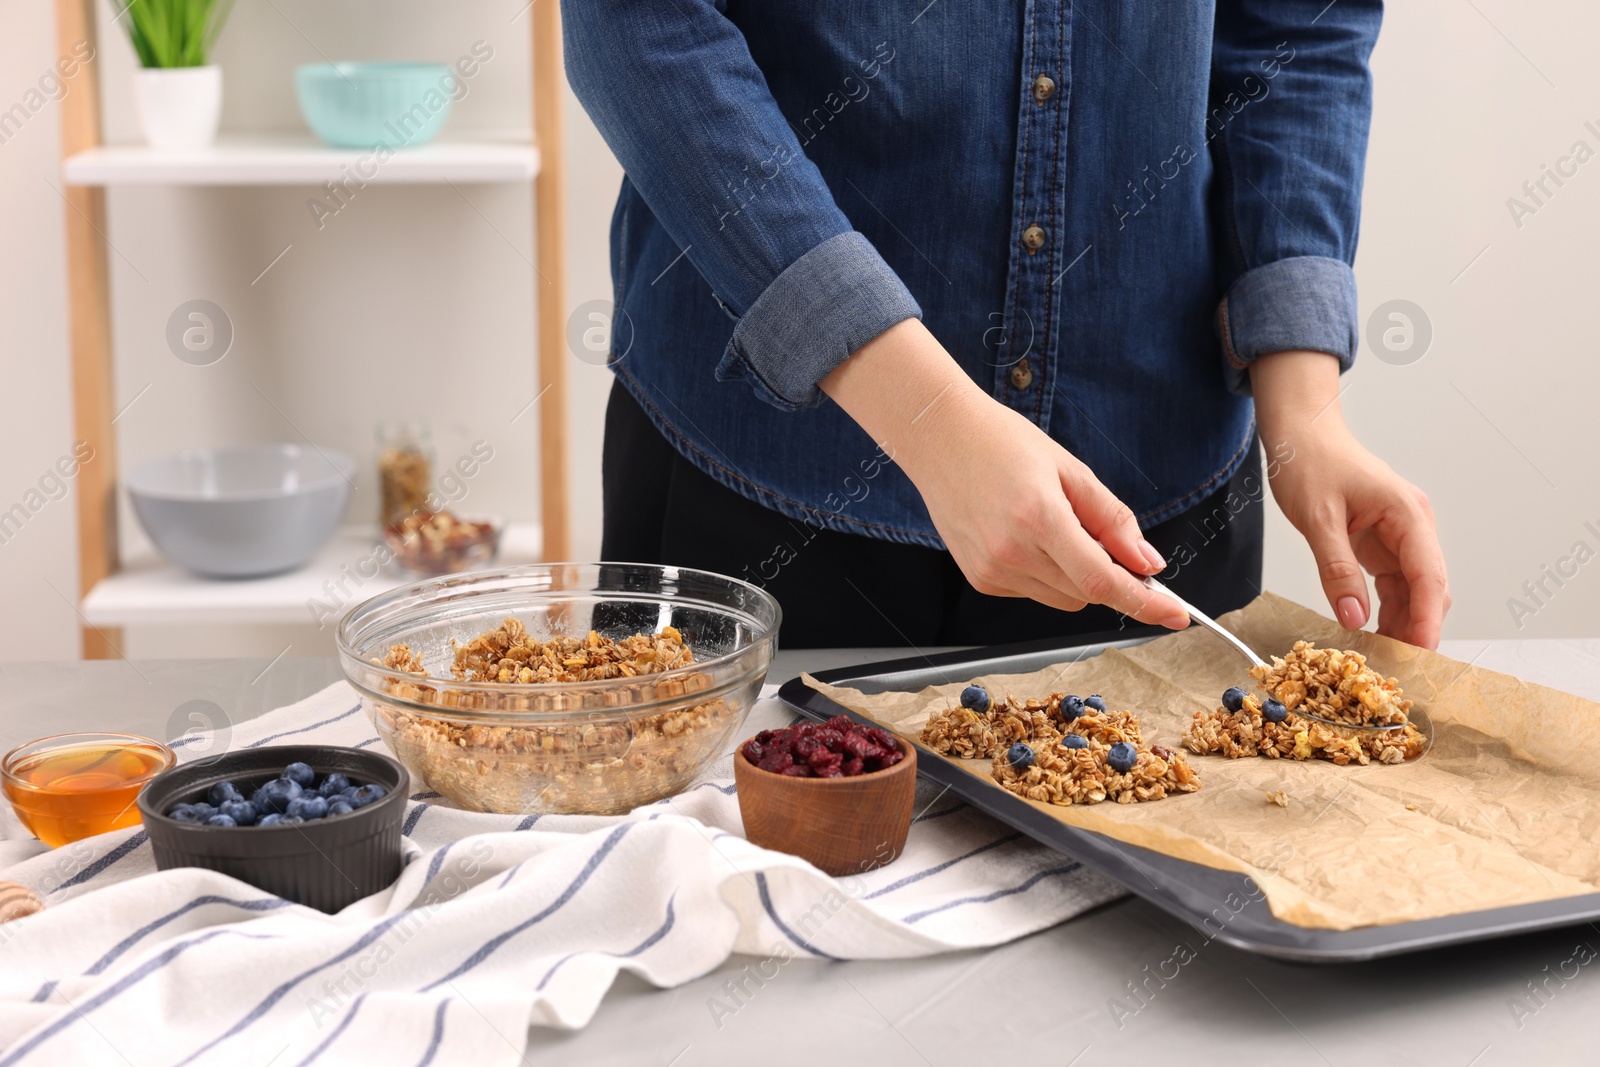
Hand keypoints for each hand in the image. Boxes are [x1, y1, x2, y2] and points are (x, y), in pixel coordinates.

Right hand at [821, 320, 1188, 628]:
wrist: (939, 439)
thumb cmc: (1002, 443)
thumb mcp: (1070, 469)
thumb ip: (1113, 520)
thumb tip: (1148, 563)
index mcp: (1039, 518)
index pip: (1102, 580)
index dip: (1145, 603)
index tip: (1177, 616)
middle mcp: (1012, 552)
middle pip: (1087, 593)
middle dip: (1108, 574)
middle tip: (1098, 533)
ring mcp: (992, 570)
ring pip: (1063, 598)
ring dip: (1076, 575)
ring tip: (1052, 525)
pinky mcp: (980, 579)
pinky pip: (1034, 591)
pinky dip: (1047, 573)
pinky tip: (1026, 535)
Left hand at [1252, 351, 1450, 647]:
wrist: (1301, 433)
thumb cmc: (1309, 462)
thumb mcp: (1317, 519)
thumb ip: (1337, 569)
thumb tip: (1354, 617)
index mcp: (1407, 514)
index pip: (1430, 577)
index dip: (1429, 620)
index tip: (1421, 654)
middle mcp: (1413, 527)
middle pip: (1429, 589)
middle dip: (1418, 628)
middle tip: (1398, 668)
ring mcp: (1400, 537)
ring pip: (1413, 592)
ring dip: (1402, 624)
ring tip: (1384, 661)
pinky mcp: (1382, 545)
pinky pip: (1392, 586)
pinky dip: (1386, 611)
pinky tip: (1373, 636)